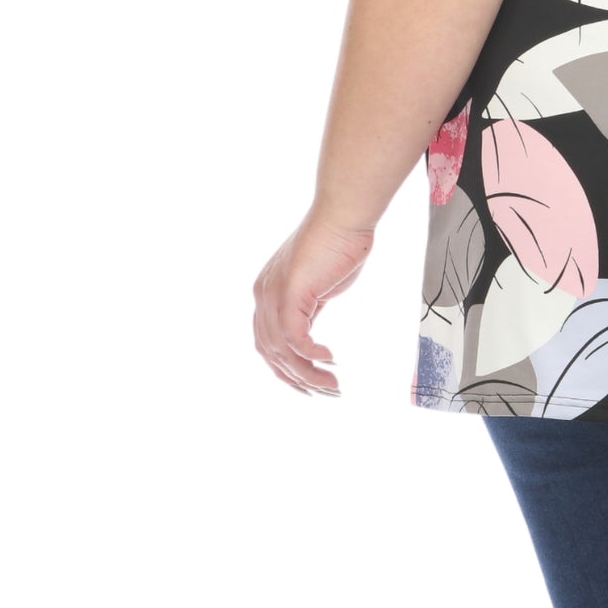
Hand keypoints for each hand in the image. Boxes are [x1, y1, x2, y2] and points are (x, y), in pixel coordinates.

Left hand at [252, 211, 373, 396]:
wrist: (344, 216)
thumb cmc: (339, 241)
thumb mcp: (319, 283)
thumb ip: (309, 307)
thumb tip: (310, 332)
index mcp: (268, 292)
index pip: (267, 342)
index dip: (285, 368)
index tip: (308, 383)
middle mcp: (263, 296)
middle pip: (270, 352)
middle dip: (296, 378)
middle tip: (323, 392)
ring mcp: (273, 296)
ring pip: (282, 351)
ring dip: (307, 373)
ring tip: (331, 385)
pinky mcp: (289, 295)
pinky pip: (295, 339)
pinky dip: (311, 355)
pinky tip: (328, 359)